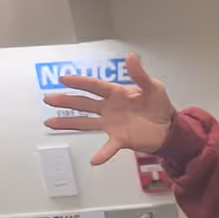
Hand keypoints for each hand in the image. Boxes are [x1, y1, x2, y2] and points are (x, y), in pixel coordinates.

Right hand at [43, 53, 175, 164]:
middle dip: (66, 101)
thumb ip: (140, 75)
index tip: (63, 79)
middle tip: (49, 98)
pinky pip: (108, 147)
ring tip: (51, 123)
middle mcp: (110, 108)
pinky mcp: (120, 139)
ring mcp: (112, 124)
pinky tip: (94, 160)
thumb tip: (131, 57)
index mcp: (117, 94)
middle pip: (84, 103)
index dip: (79, 82)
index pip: (94, 86)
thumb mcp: (154, 87)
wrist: (169, 127)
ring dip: (69, 123)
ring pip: (86, 123)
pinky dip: (102, 154)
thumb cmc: (160, 106)